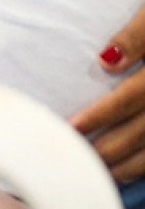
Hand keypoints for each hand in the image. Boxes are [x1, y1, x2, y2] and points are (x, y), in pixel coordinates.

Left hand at [72, 5, 144, 177]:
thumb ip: (136, 35)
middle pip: (143, 129)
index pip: (131, 97)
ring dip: (127, 163)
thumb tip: (106, 59)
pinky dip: (144, 166)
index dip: (102, 115)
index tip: (71, 127)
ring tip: (95, 170)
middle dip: (109, 146)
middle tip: (74, 157)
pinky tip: (124, 173)